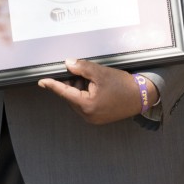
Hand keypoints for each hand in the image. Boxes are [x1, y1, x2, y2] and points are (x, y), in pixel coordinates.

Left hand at [37, 58, 155, 124]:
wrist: (142, 96)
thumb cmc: (122, 85)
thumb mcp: (101, 73)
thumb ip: (82, 68)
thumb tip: (67, 64)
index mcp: (87, 105)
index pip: (64, 92)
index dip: (53, 85)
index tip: (42, 81)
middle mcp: (88, 115)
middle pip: (71, 96)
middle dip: (72, 84)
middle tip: (81, 74)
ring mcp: (93, 119)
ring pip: (77, 101)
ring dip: (80, 90)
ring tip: (93, 81)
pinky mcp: (98, 118)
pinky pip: (85, 105)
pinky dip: (86, 96)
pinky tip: (96, 88)